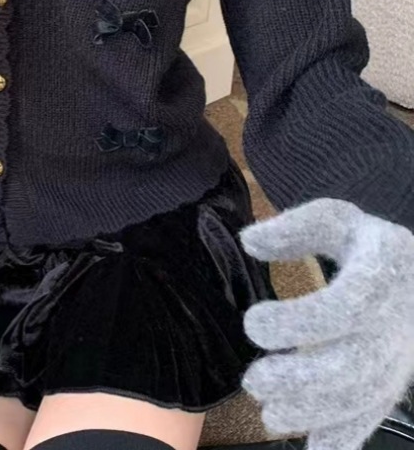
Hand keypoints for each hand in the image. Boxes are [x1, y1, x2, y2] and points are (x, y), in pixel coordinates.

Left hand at [238, 197, 413, 449]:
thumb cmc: (367, 245)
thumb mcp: (337, 220)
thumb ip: (295, 226)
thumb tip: (249, 241)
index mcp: (384, 272)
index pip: (345, 307)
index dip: (299, 322)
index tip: (252, 322)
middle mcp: (398, 321)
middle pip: (355, 365)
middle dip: (301, 380)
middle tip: (253, 380)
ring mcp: (401, 357)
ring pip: (365, 398)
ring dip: (317, 414)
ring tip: (270, 415)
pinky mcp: (395, 382)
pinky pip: (375, 415)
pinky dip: (347, 438)